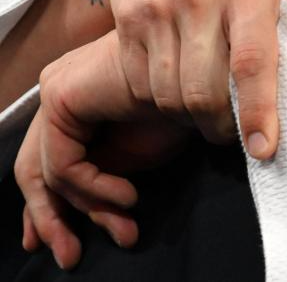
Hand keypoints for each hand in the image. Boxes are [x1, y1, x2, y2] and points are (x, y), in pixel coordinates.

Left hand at [14, 31, 182, 269]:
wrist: (205, 71)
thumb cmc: (183, 103)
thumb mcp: (136, 149)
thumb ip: (103, 171)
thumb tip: (77, 212)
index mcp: (77, 94)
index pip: (50, 159)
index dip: (54, 206)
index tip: (71, 243)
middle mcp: (60, 87)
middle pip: (38, 168)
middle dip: (54, 218)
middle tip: (72, 257)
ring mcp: (56, 88)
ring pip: (47, 172)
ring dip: (86, 208)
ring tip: (123, 228)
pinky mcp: (61, 95)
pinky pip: (62, 164)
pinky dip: (93, 189)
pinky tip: (128, 196)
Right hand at [95, 0, 286, 157]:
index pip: (252, 62)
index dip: (258, 111)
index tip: (265, 148)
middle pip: (204, 91)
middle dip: (219, 125)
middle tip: (233, 132)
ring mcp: (159, 9)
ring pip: (169, 94)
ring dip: (188, 118)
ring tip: (207, 112)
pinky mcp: (127, 19)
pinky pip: (138, 83)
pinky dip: (156, 100)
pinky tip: (174, 89)